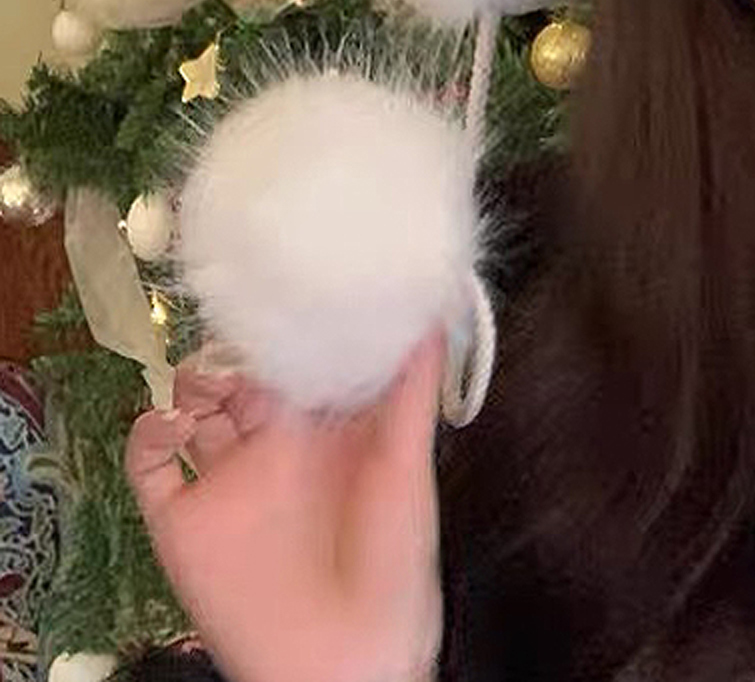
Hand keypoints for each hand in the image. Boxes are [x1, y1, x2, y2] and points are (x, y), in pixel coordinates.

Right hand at [126, 331, 447, 681]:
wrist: (342, 659)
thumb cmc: (393, 568)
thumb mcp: (408, 468)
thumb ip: (412, 395)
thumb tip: (431, 318)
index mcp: (333, 434)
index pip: (307, 363)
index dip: (298, 329)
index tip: (297, 287)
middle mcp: (279, 449)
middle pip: (245, 377)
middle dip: (240, 345)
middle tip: (243, 319)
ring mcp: (231, 482)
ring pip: (196, 410)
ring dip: (193, 379)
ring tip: (210, 370)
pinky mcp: (187, 522)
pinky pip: (150, 467)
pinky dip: (148, 432)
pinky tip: (175, 419)